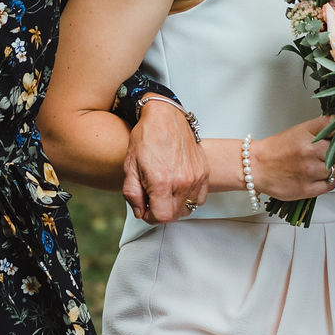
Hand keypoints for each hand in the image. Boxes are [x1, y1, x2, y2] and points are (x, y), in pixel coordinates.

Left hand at [124, 99, 206, 225]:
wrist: (165, 117)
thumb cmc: (146, 138)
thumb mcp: (130, 167)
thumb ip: (133, 195)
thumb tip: (140, 212)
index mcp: (162, 181)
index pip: (161, 217)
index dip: (150, 217)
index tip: (145, 209)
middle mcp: (183, 181)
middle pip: (174, 215)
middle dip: (160, 211)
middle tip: (152, 199)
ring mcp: (196, 177)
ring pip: (187, 208)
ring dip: (174, 206)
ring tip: (164, 192)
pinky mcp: (204, 172)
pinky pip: (199, 199)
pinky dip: (189, 199)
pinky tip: (178, 188)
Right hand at [251, 115, 334, 202]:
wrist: (256, 167)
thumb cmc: (276, 149)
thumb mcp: (299, 130)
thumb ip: (321, 128)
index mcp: (308, 135)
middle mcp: (310, 152)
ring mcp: (309, 171)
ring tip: (325, 166)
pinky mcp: (307, 189)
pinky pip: (331, 184)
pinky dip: (330, 180)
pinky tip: (322, 176)